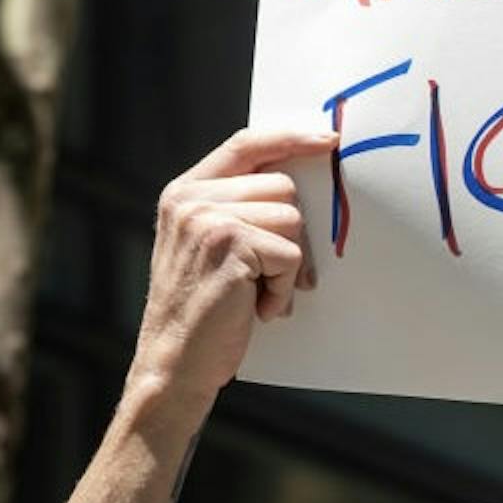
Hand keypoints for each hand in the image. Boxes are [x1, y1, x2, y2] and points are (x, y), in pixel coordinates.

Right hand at [125, 128, 334, 425]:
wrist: (173, 364)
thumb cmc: (203, 311)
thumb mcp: (211, 248)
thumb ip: (240, 208)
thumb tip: (304, 180)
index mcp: (184, 192)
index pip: (246, 145)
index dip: (290, 137)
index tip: (328, 139)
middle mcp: (190, 199)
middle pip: (282, 185)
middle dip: (292, 232)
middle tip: (270, 274)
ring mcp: (207, 219)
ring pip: (291, 218)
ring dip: (287, 264)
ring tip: (256, 294)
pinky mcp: (229, 245)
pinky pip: (290, 253)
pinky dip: (283, 287)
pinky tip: (256, 309)